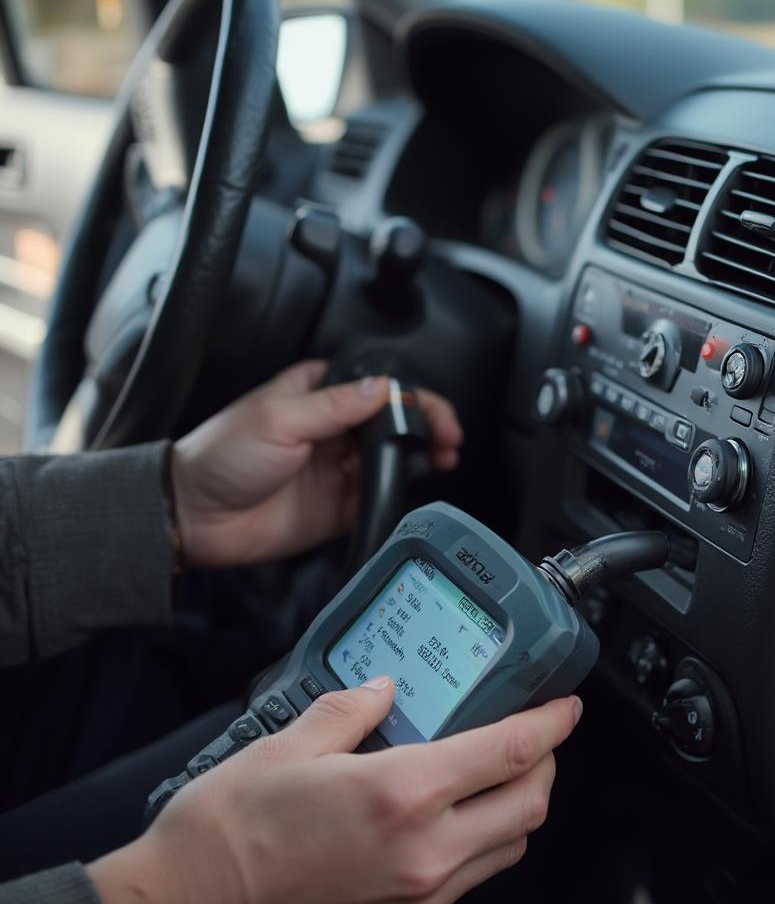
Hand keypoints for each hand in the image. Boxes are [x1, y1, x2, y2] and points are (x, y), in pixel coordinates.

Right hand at [89, 682, 581, 903]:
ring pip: (504, 852)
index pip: (508, 753)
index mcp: (400, 796)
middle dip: (543, 767)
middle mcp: (421, 856)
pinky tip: (443, 827)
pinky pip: (463, 888)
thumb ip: (351, 709)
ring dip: (515, 811)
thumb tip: (382, 690)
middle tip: (533, 738)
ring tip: (494, 778)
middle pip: (527, 808)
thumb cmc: (224, 831)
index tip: (564, 707)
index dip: (550, 725)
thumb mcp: (289, 744)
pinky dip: (474, 851)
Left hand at [171, 361, 462, 566]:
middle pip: (393, 423)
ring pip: (393, 460)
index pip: (375, 387)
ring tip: (442, 460)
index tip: (432, 411)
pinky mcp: (338, 506)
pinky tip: (410, 489)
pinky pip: (377, 498)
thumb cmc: (220, 456)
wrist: (195, 517)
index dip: (410, 396)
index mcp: (317, 394)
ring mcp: (337, 468)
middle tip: (449, 438)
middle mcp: (332, 429)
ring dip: (420, 459)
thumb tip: (383, 388)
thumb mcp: (278, 418)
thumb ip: (335, 406)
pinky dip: (397, 494)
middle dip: (426, 427)